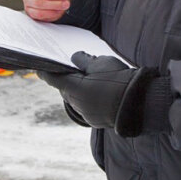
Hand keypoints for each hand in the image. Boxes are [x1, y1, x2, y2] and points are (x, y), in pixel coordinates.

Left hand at [38, 52, 167, 135]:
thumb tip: (75, 58)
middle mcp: (76, 103)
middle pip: (65, 90)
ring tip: (89, 81)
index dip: (45, 73)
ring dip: (78, 91)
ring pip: (75, 100)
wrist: (140, 104)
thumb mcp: (102, 63)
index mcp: (74, 88)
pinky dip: (87, 100)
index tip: (39, 68)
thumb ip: (85, 61)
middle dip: (66, 81)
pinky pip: (86, 109)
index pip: (53, 79)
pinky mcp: (95, 121)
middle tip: (72, 71)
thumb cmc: (119, 80)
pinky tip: (98, 93)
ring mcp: (86, 114)